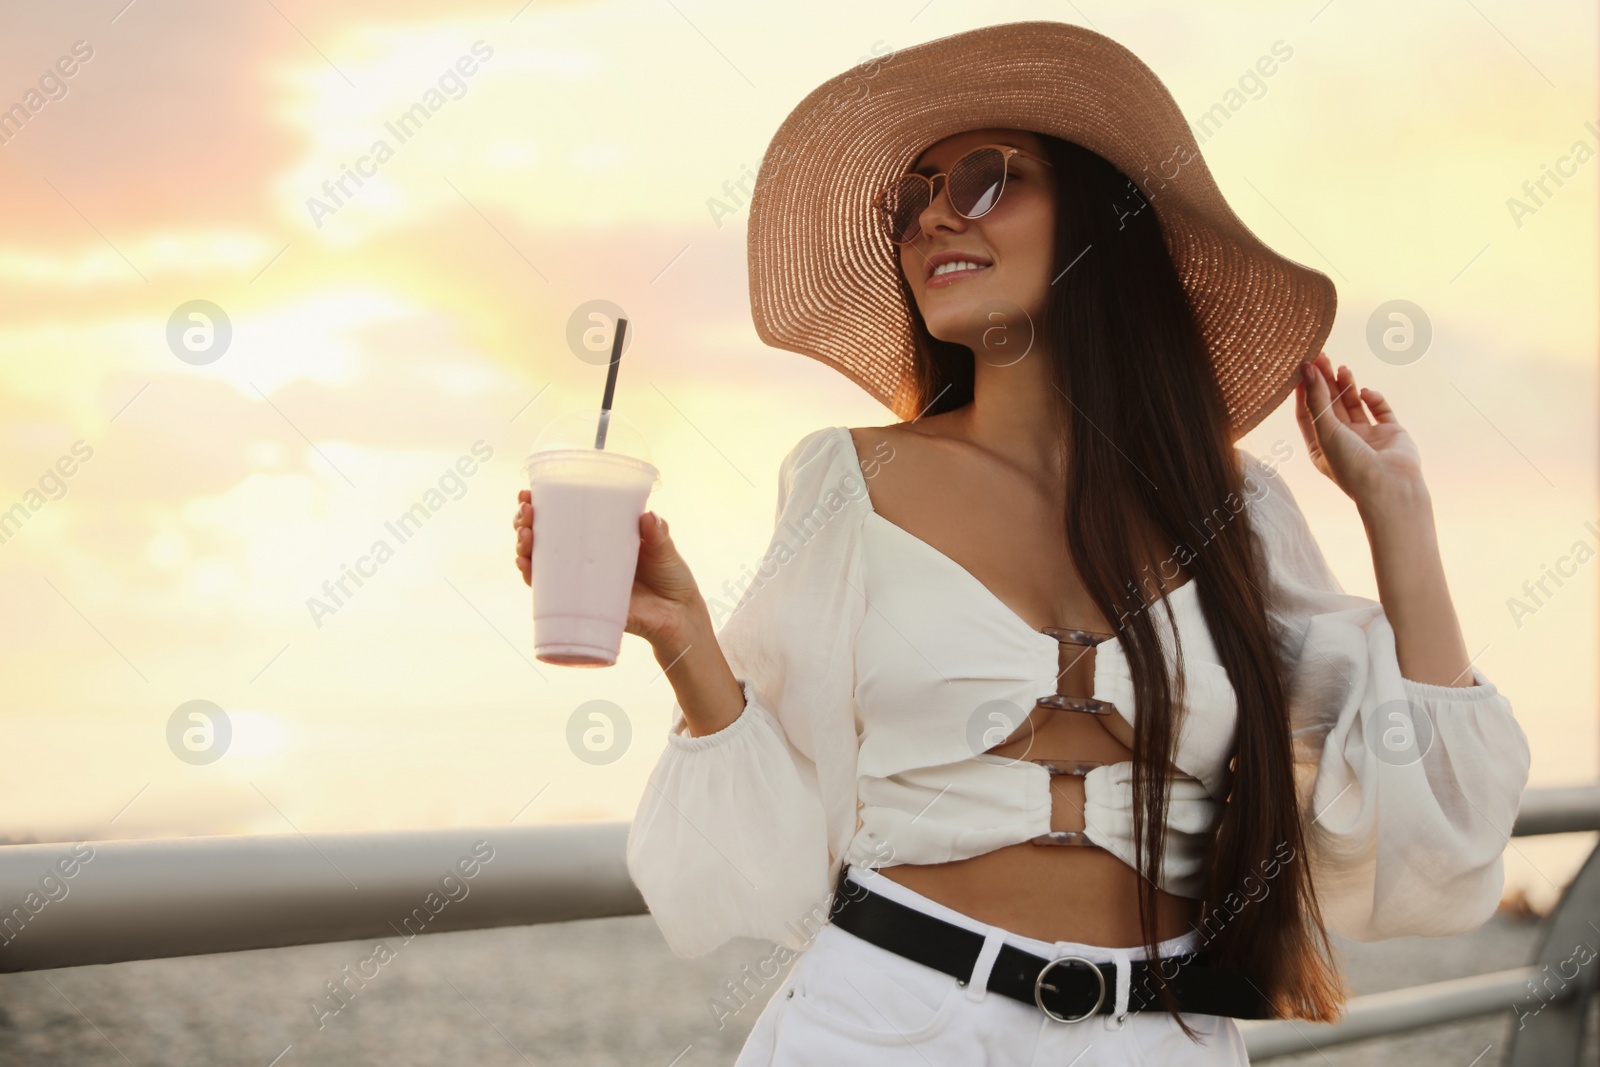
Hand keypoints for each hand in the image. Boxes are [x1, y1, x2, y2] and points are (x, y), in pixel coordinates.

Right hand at [513, 491, 707, 650]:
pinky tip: (525, 566)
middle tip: (526, 511)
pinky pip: (550, 595)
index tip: (529, 493)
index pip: (562, 517)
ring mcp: (579, 582)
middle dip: (524, 523)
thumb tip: (647, 517)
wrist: (679, 615)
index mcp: (598, 538)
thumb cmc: (670, 576)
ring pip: (539, 564)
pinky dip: (533, 580)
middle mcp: (582, 559)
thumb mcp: (664, 548)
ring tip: (524, 535)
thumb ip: (658, 533)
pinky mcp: (582, 605)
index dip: (540, 505)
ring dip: (523, 548)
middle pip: (541, 539)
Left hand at [1294, 351, 1424, 509]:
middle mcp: (1343, 442)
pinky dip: (1373, 399)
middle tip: (1321, 356)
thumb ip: (1316, 399)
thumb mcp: (1325, 430)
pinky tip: (1366, 392)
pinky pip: (1380, 410)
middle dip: (1325, 382)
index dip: (1303, 392)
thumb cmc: (1350, 465)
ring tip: (1342, 367)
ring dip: (1347, 386)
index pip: (1307, 414)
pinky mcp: (1391, 434)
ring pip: (1354, 405)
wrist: (1390, 488)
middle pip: (1330, 405)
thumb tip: (1307, 368)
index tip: (1302, 368)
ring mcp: (1367, 437)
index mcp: (1321, 448)